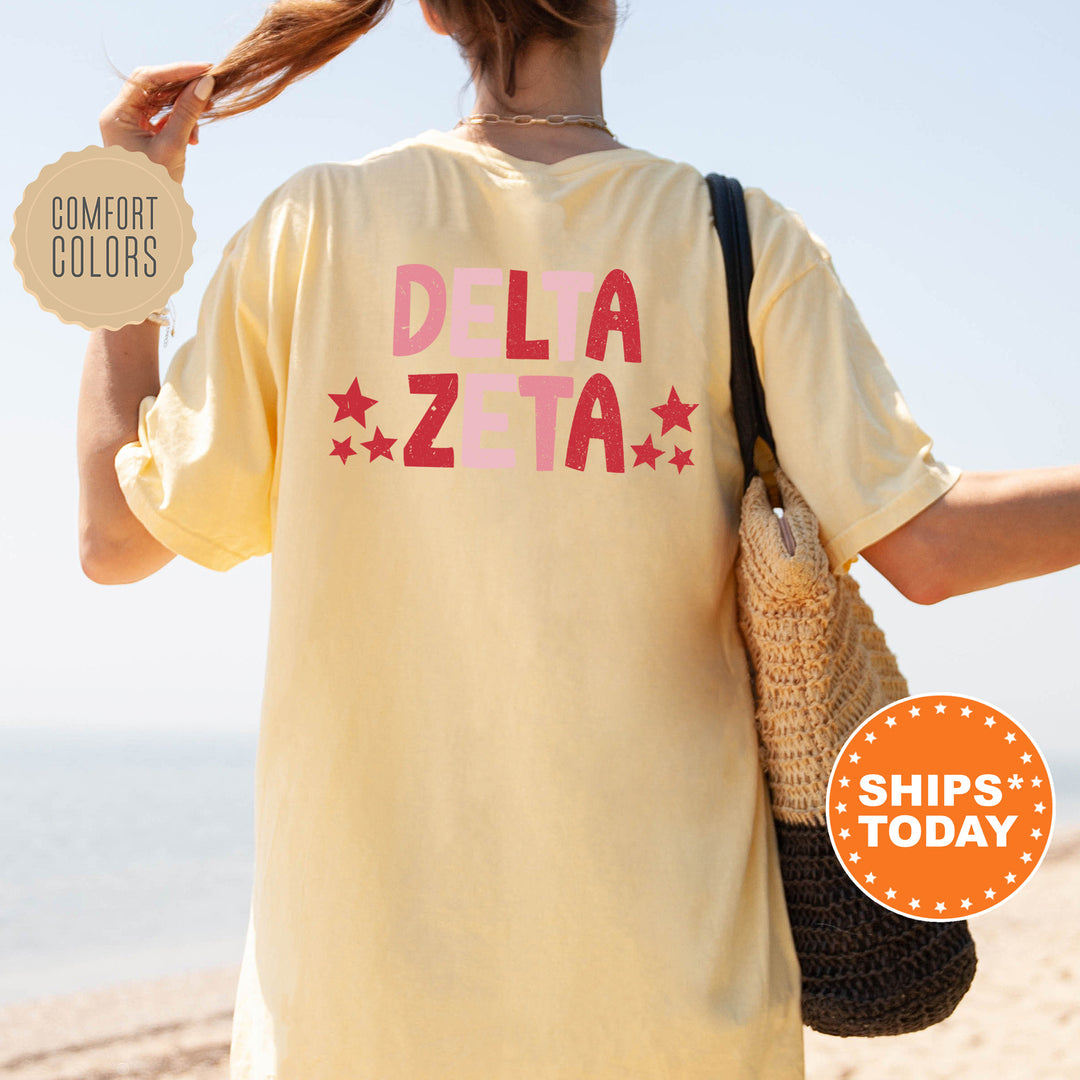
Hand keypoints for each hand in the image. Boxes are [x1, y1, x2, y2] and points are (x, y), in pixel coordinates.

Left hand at [98, 61, 215, 183]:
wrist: (146, 218)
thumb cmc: (154, 188)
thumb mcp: (173, 147)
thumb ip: (187, 114)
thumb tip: (205, 84)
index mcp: (117, 115)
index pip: (146, 78)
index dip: (177, 71)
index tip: (205, 70)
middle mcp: (119, 115)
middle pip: (153, 86)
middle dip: (182, 87)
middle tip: (209, 87)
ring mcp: (130, 125)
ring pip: (160, 102)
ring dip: (184, 108)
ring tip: (202, 123)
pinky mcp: (141, 135)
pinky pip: (162, 117)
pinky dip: (180, 121)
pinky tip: (193, 137)